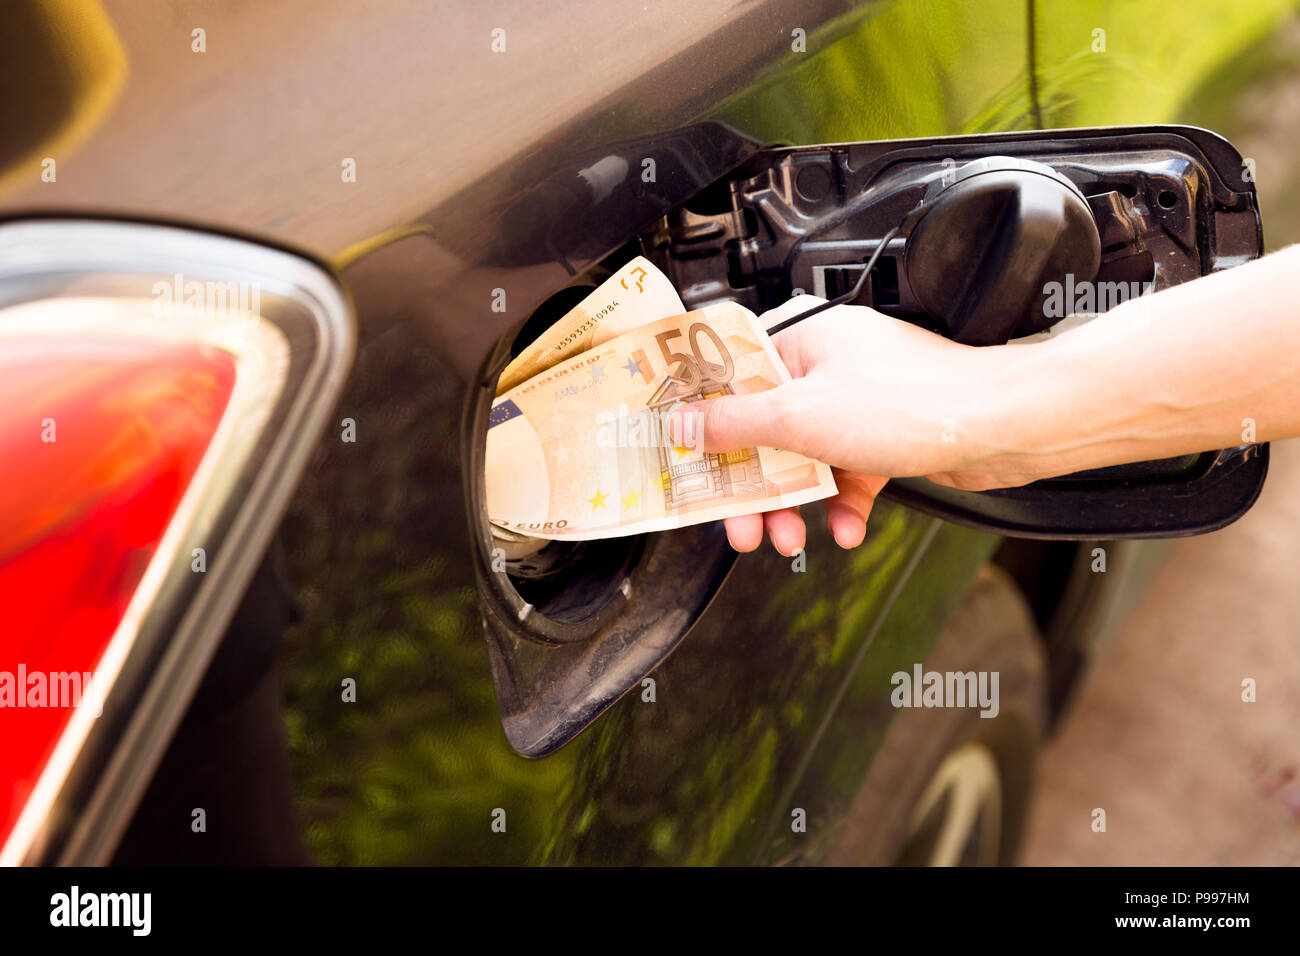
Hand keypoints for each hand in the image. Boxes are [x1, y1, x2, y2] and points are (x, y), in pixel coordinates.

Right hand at [674, 295, 1022, 553]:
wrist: (1003, 428)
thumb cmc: (919, 401)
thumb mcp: (801, 417)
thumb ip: (735, 423)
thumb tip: (684, 424)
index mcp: (802, 338)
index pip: (731, 374)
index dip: (703, 417)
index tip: (683, 452)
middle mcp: (827, 367)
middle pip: (763, 429)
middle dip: (751, 484)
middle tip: (738, 521)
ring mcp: (856, 404)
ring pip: (802, 459)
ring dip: (792, 504)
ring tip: (789, 537)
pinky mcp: (883, 438)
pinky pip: (844, 476)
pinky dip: (839, 505)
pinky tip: (845, 528)